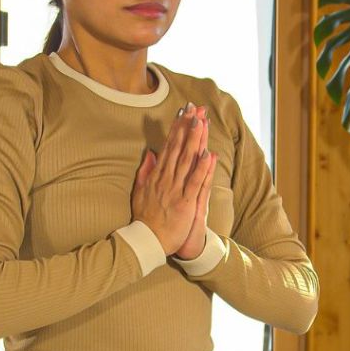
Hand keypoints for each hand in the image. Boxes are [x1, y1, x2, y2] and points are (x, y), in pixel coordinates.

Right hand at [131, 102, 214, 255]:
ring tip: (202, 122)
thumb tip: (151, 153)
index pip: (169, 147)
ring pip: (187, 161)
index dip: (177, 129)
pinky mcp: (185, 203)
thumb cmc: (145, 219)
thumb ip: (145, 171)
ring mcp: (175, 190)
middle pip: (178, 149)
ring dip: (195, 141)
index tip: (184, 112)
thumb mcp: (140, 191)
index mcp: (157, 176)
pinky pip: (194, 183)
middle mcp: (166, 179)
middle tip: (196, 109)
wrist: (146, 241)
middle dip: (187, 128)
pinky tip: (208, 154)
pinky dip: (201, 169)